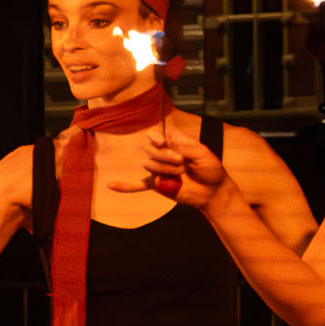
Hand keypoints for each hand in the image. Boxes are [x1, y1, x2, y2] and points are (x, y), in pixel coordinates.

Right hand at [114, 130, 230, 209]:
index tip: (161, 142)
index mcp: (173, 141)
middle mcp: (163, 153)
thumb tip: (164, 143)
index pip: (155, 134)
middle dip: (164, 155)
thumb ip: (184, 146)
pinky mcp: (156, 185)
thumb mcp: (202, 153)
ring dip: (164, 170)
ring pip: (149, 165)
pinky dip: (125, 186)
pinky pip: (137, 185)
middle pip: (149, 149)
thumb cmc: (210, 168)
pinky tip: (112, 185)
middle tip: (181, 162)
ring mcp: (158, 169)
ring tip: (181, 174)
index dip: (154, 137)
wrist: (212, 191)